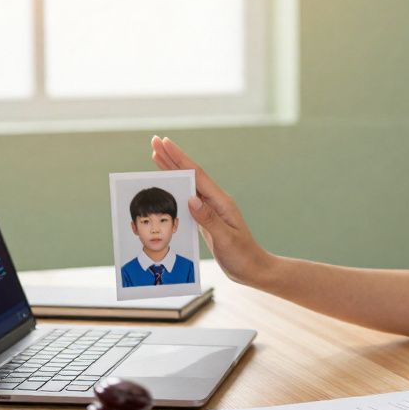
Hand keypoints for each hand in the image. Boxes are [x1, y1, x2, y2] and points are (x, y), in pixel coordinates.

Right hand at [150, 136, 273, 286]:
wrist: (253, 269)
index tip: (164, 143)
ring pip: (187, 184)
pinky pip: (187, 198)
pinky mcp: (206, 219)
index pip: (196, 175)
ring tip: (156, 155)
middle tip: (154, 141)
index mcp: (221, 202)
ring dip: (172, 170)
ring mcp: (211, 209)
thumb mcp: (226, 239)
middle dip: (171, 157)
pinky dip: (176, 188)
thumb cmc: (243, 256)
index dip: (178, 158)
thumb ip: (209, 220)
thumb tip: (191, 199)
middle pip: (190, 174)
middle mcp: (215, 201)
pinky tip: (169, 185)